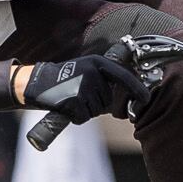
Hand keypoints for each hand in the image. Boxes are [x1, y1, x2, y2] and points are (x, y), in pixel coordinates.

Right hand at [16, 55, 146, 123]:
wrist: (37, 82)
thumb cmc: (63, 79)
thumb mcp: (86, 70)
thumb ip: (103, 79)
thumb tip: (124, 96)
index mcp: (98, 63)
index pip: (124, 77)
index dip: (137, 90)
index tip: (146, 99)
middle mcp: (93, 73)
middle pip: (108, 100)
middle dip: (96, 104)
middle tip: (78, 95)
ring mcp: (84, 87)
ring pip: (96, 110)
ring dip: (85, 111)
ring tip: (71, 99)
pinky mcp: (74, 101)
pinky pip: (83, 117)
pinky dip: (76, 117)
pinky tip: (66, 107)